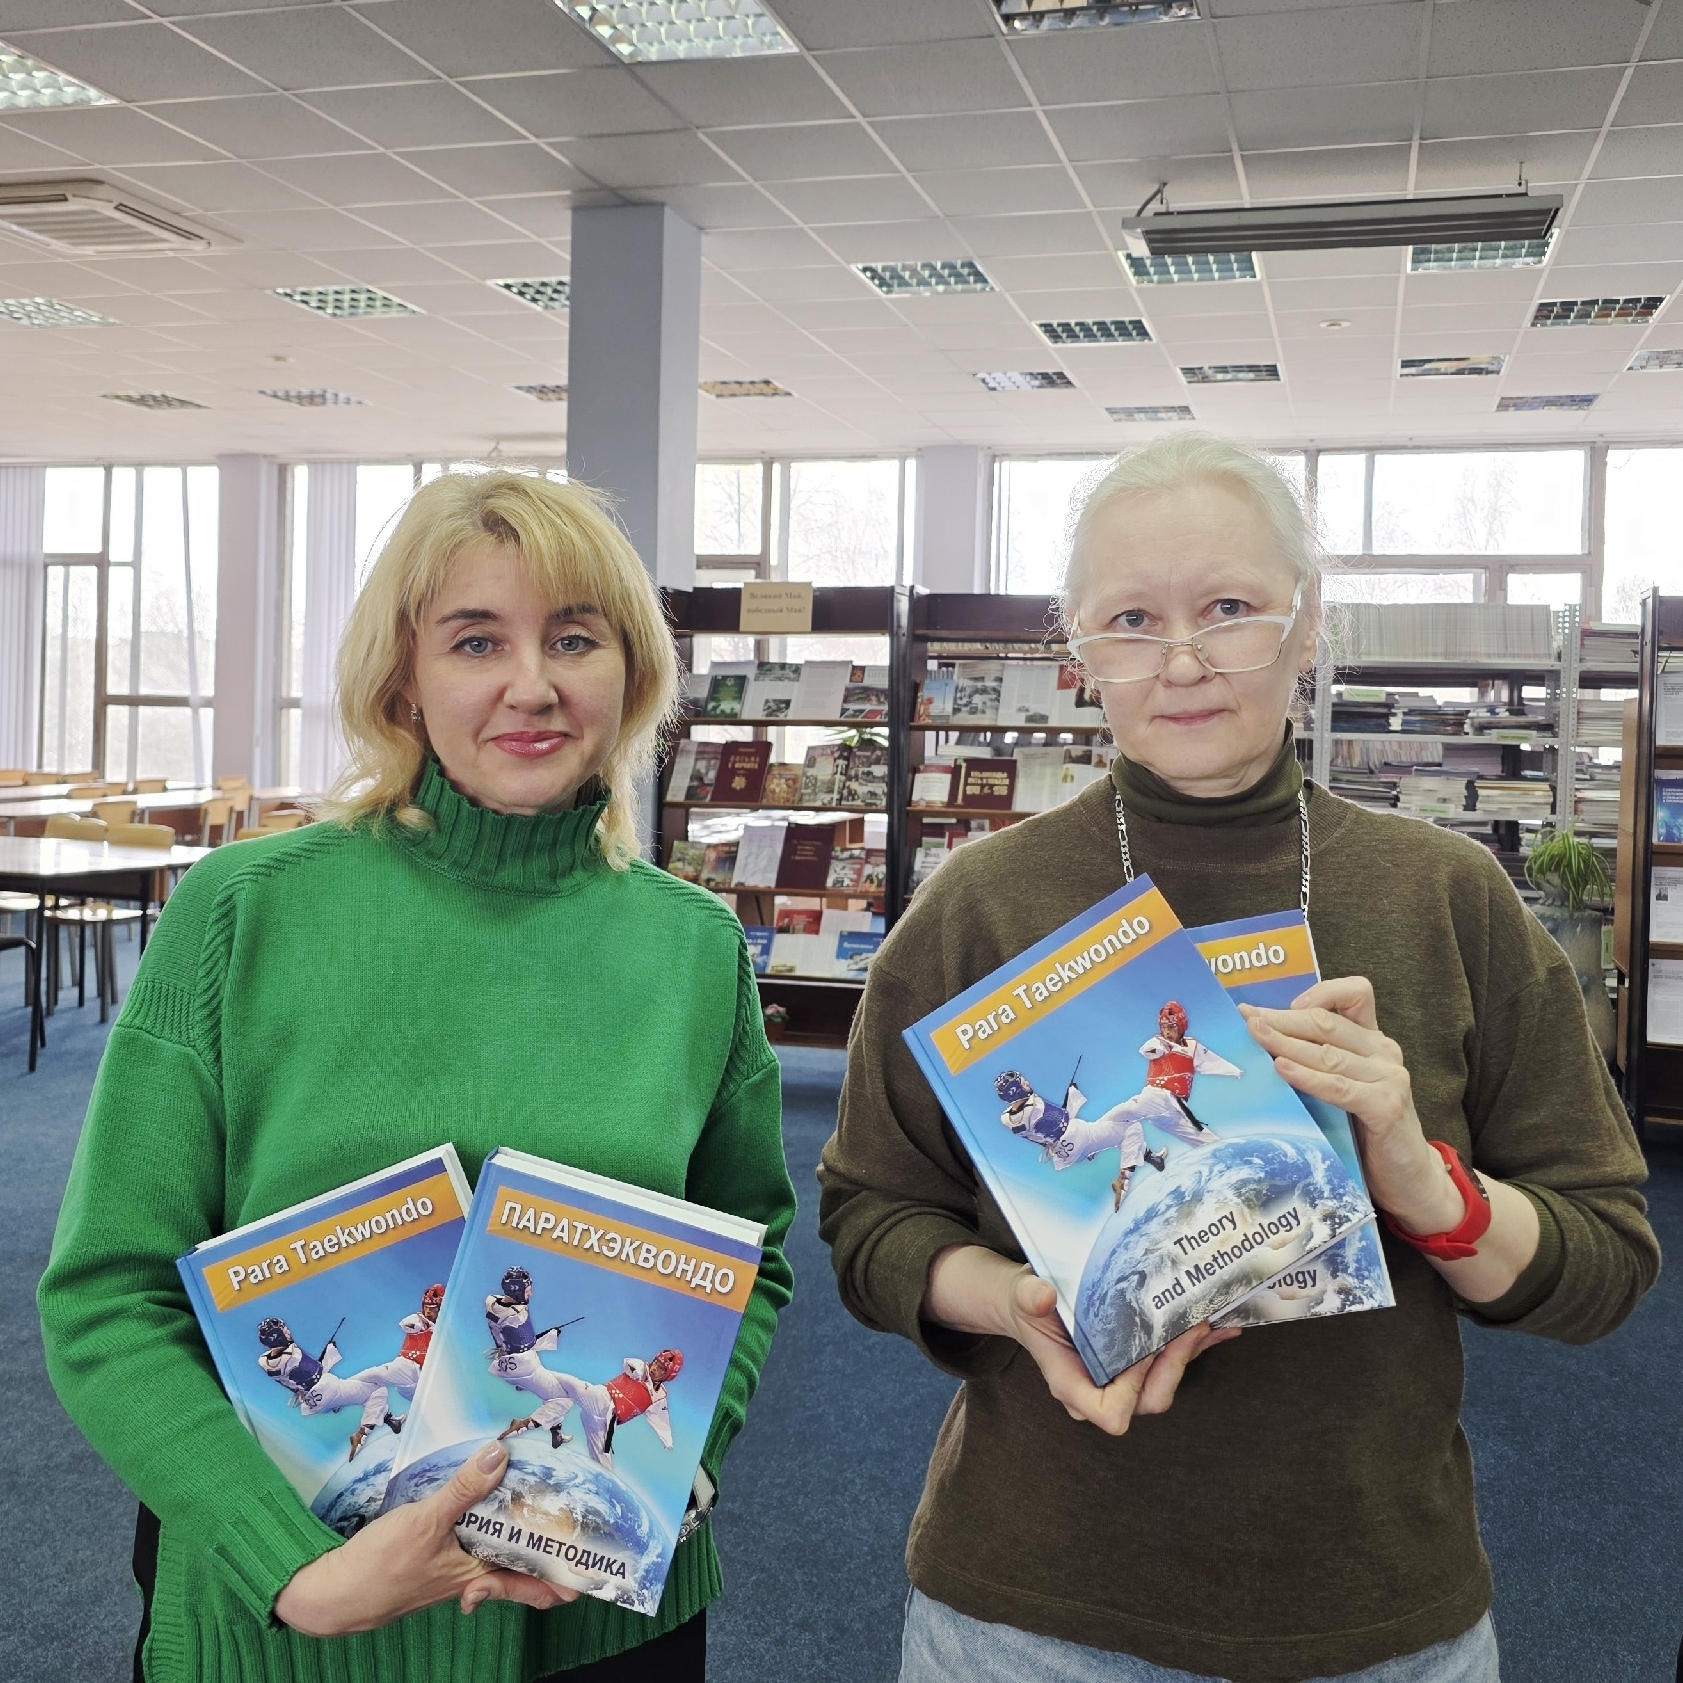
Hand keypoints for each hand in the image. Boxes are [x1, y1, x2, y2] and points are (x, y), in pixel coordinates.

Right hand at [274, 1440, 576, 1636]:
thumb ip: (464, 1488)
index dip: (567, 1574)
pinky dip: (488, 1529)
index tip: (595, 1562)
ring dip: (521, 1536)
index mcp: (480, 1572)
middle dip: (552, 1551)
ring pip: (501, 1555)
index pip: (537, 1580)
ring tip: (544, 1513)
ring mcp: (456, 1569)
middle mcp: (474, 1575)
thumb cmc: (380, 1566)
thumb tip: (500, 1454)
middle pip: (525, 1567)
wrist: (334, 1595)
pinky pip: (476, 1547)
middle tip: (580, 1534)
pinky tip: (487, 1508)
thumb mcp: (426, 1520)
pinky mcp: (438, 1560)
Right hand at [923, 1245, 1237, 1436]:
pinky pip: (1170, 1363)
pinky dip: (1197, 1346)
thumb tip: (1040, 1295)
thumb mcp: (1021, 1295)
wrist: (1031, 1301)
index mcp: (1072, 1386)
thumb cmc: (1025, 1303)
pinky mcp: (1135, 1363)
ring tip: (1214, 1321)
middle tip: (1190, 1326)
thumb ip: (1028, 1297)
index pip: (1112, 1413)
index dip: (1133, 1389)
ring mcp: (1120, 1379)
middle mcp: (1100, 1390)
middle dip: (1174, 1367)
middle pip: (1149, 1401)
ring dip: (1193, 1355)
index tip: (1142, 1348)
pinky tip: (1220, 1325)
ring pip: (1165, 1384)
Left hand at [1239, 976, 1462, 1234]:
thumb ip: (1319, 1062)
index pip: (1355, 994)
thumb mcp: (1343, 1086)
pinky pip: (1339, 1086)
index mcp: (1373, 1040)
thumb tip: (1264, 1042)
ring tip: (1256, 1037)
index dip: (1317, 992)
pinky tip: (1282, 1070)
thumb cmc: (1366, 1130)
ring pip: (1328, 1052)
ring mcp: (1389, 1078)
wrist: (1407, 1177)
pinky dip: (1308, 1077)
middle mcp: (1384, 1052)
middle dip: (1282, 1019)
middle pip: (1326, 1022)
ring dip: (1286, 1043)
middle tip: (1247, 1018)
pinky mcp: (1386, 1106)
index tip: (1274, 1005)